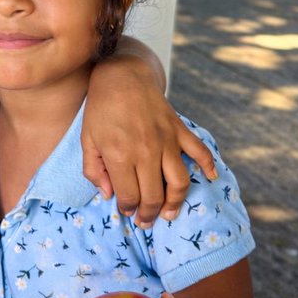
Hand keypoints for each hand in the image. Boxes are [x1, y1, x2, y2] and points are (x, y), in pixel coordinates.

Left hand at [82, 60, 215, 226]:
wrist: (122, 76)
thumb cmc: (100, 109)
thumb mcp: (86, 139)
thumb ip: (93, 170)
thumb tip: (108, 194)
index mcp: (119, 155)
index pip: (128, 196)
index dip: (127, 209)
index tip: (126, 212)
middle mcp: (145, 151)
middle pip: (153, 196)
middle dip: (149, 215)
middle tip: (146, 221)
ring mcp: (166, 140)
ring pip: (179, 182)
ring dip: (176, 202)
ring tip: (170, 213)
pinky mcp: (179, 129)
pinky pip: (199, 151)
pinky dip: (208, 166)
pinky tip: (210, 178)